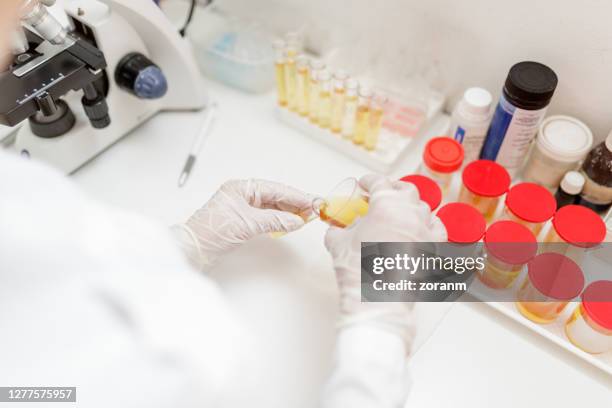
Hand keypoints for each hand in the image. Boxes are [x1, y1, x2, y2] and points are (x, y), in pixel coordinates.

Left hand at [173, 179, 312, 267]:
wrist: (192, 250)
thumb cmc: (210, 233)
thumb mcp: (246, 224)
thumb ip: (275, 221)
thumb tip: (296, 220)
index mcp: (241, 187)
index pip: (275, 188)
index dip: (296, 195)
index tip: (313, 201)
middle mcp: (242, 194)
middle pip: (275, 195)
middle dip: (295, 203)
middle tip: (315, 209)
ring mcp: (242, 207)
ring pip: (272, 206)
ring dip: (289, 211)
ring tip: (307, 216)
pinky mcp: (242, 220)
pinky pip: (266, 216)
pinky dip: (280, 220)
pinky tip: (291, 222)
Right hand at [324, 174, 446, 351]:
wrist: (376, 298)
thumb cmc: (358, 270)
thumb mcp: (337, 242)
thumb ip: (338, 229)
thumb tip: (338, 228)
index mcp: (386, 204)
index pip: (379, 182)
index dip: (369, 180)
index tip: (364, 184)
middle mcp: (410, 213)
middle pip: (406, 190)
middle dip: (393, 189)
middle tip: (382, 194)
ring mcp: (425, 230)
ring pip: (424, 208)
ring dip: (411, 207)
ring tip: (400, 213)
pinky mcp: (435, 249)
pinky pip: (438, 228)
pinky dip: (430, 225)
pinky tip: (422, 228)